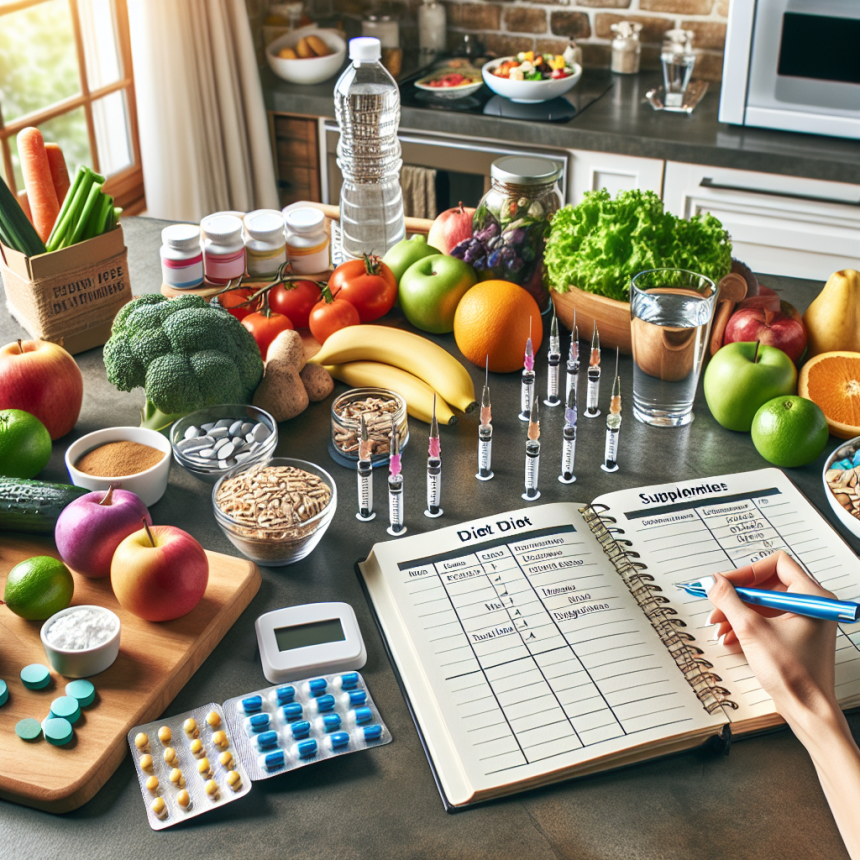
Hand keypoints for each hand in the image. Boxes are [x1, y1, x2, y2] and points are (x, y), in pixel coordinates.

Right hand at [705, 550, 838, 721]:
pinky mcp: (795, 635)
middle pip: (766, 584)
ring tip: (719, 624)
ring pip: (763, 604)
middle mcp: (811, 605)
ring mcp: (804, 621)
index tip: (727, 583)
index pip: (776, 564)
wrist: (807, 709)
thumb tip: (713, 582)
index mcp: (811, 596)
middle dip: (738, 596)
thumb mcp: (751, 630)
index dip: (748, 571)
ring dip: (738, 612)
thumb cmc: (794, 675)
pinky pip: (767, 619)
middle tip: (718, 604)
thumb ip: (729, 600)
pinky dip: (747, 625)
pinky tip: (730, 636)